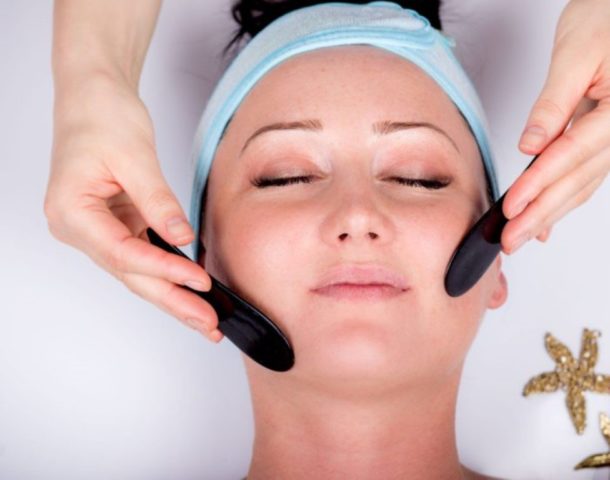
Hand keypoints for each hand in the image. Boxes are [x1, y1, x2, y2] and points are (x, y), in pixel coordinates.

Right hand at [44, 74, 221, 342]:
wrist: (93, 96)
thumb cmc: (102, 116)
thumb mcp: (135, 156)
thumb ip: (158, 201)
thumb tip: (182, 238)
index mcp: (71, 211)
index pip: (122, 253)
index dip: (163, 270)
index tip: (198, 281)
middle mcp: (79, 228)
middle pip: (131, 274)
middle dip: (172, 301)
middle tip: (207, 325)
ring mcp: (96, 229)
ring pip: (138, 270)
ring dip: (172, 293)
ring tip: (205, 318)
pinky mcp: (115, 224)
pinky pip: (143, 255)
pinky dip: (168, 271)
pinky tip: (190, 288)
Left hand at [501, 0, 609, 253]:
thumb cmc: (606, 19)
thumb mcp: (575, 54)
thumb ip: (553, 102)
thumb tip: (531, 144)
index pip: (573, 153)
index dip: (540, 183)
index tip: (512, 206)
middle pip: (579, 179)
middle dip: (542, 213)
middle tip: (511, 240)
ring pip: (582, 183)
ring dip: (550, 213)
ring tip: (520, 236)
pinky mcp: (604, 137)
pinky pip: (585, 175)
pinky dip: (562, 198)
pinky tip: (545, 221)